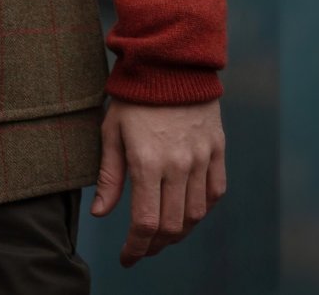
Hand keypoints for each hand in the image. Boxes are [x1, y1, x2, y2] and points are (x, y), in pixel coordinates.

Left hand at [90, 98, 225, 266]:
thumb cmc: (133, 95)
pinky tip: (188, 210)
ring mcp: (202, 158)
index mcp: (147, 161)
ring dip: (179, 231)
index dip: (136, 248)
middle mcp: (178, 165)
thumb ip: (109, 175)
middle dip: (155, 245)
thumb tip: (101, 214)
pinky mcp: (217, 150)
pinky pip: (215, 192)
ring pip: (196, 214)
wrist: (170, 61)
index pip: (146, 222)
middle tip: (143, 248)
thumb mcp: (111, 130)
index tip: (127, 257)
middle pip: (172, 225)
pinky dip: (202, 209)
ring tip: (163, 234)